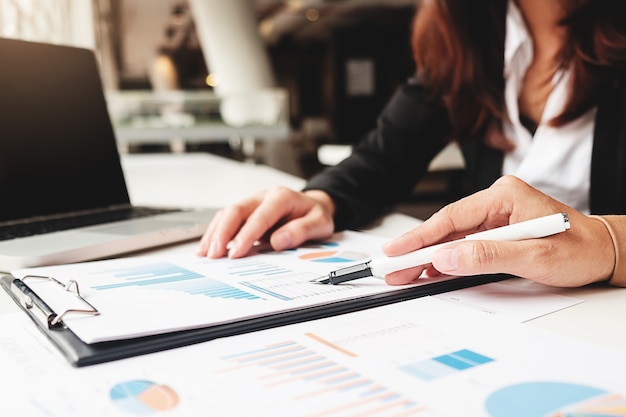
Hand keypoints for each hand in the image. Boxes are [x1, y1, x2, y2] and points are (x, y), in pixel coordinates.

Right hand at [197, 186, 335, 258]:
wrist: (313, 207)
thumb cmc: (314, 216)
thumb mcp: (320, 223)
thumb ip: (302, 230)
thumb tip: (279, 241)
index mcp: (281, 197)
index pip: (259, 216)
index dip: (246, 235)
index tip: (236, 253)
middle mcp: (263, 197)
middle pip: (236, 211)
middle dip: (223, 234)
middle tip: (214, 255)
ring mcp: (252, 203)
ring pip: (227, 214)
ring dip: (215, 234)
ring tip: (206, 254)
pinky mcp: (245, 212)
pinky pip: (225, 219)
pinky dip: (215, 233)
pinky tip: (207, 247)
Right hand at [382, 175, 613, 286]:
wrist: (603, 253)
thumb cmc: (578, 250)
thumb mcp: (533, 256)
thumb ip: (487, 255)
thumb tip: (445, 257)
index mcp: (504, 196)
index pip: (451, 217)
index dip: (420, 237)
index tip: (396, 252)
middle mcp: (496, 202)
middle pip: (446, 227)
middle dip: (418, 249)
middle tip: (392, 268)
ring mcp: (495, 216)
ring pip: (452, 237)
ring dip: (429, 256)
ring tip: (404, 273)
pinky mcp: (496, 231)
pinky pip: (464, 244)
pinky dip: (446, 258)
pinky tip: (429, 269)